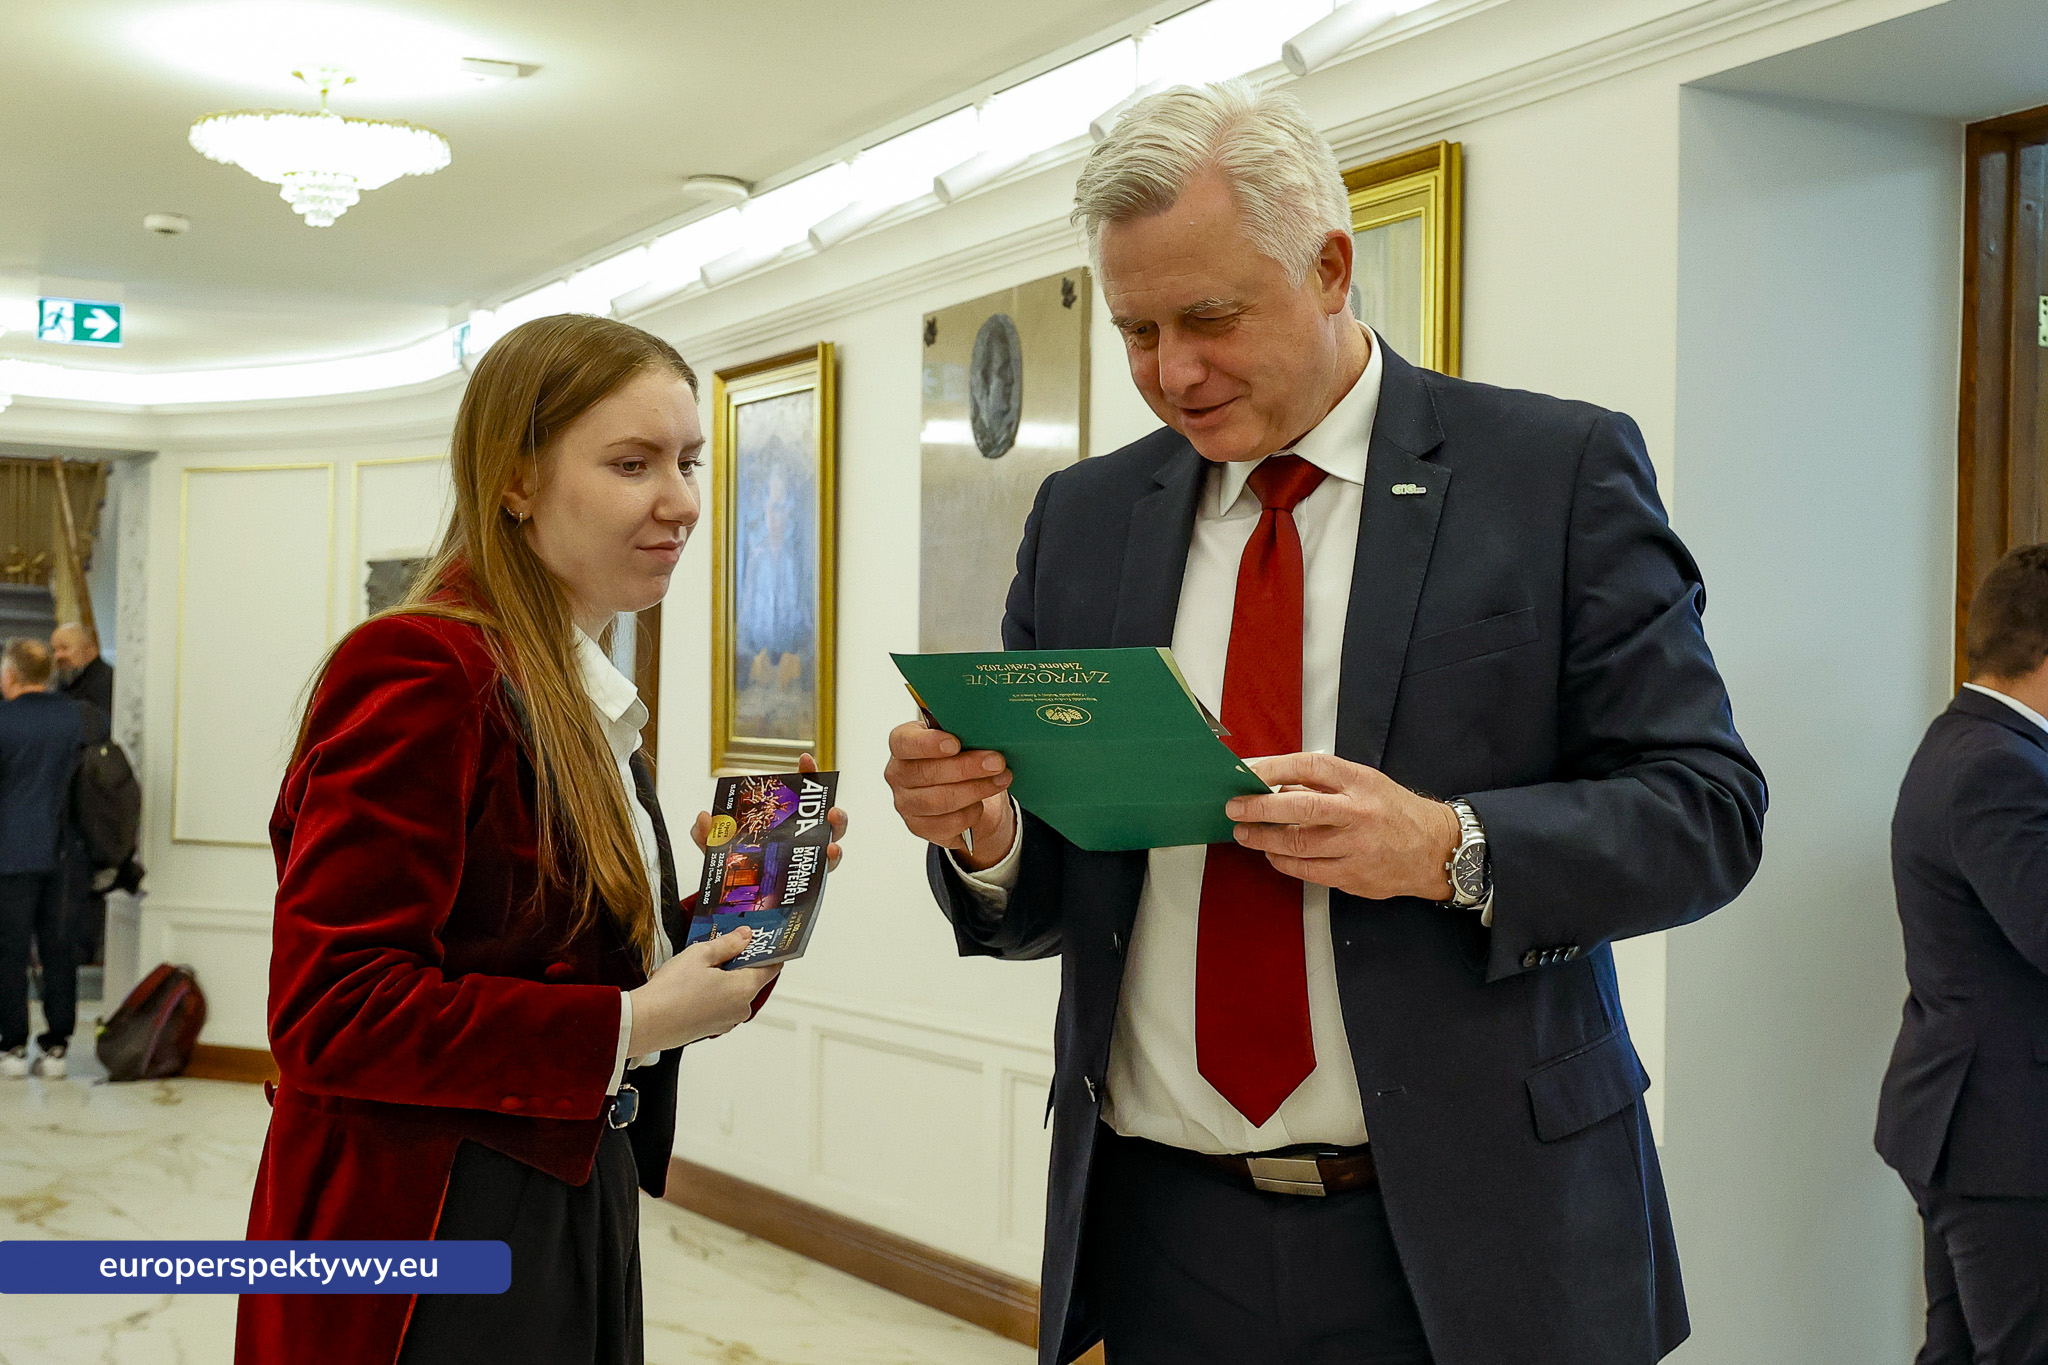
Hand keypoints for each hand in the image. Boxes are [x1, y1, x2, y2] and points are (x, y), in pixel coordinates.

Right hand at [626, 928, 780, 1053]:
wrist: (645, 1023)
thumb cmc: (671, 991)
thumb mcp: (700, 954)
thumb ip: (728, 944)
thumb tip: (745, 936)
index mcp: (744, 990)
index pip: (770, 968)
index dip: (769, 951)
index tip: (765, 939)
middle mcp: (740, 1009)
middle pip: (751, 980)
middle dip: (740, 962)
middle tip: (724, 945)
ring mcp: (726, 1022)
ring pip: (733, 993)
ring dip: (724, 978)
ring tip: (701, 964)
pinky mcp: (710, 1029)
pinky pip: (719, 1005)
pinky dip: (712, 993)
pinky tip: (692, 984)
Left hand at [691, 753, 848, 870]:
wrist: (734, 897)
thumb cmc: (734, 864)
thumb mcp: (717, 846)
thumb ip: (706, 833)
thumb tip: (704, 818)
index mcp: (783, 821)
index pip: (799, 793)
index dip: (806, 774)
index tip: (805, 760)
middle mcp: (800, 836)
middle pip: (824, 817)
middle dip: (830, 807)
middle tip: (829, 808)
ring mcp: (808, 857)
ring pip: (832, 841)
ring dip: (837, 831)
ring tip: (833, 832)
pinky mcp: (810, 879)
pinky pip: (824, 870)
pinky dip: (830, 860)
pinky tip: (830, 853)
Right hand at [883, 719, 1015, 870]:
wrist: (962, 790)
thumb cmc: (958, 757)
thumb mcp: (958, 737)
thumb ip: (963, 732)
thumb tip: (985, 733)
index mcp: (902, 744)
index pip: (902, 742)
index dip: (928, 744)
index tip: (955, 744)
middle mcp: (898, 774)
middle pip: (927, 773)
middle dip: (966, 768)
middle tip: (996, 762)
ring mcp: (906, 803)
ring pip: (940, 800)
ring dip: (975, 790)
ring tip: (1000, 780)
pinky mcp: (920, 827)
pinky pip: (949, 823)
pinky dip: (971, 813)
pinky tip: (981, 803)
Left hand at [1225, 752, 1459, 901]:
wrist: (1436, 849)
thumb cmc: (1393, 811)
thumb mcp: (1365, 783)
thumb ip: (1323, 785)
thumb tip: (1274, 785)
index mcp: (1360, 782)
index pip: (1310, 766)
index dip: (1273, 768)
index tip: (1246, 771)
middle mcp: (1359, 813)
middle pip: (1301, 808)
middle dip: (1260, 808)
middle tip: (1235, 808)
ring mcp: (1357, 848)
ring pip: (1299, 845)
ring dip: (1264, 840)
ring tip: (1245, 833)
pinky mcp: (1354, 876)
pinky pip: (1307, 871)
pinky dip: (1283, 862)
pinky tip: (1272, 854)